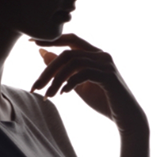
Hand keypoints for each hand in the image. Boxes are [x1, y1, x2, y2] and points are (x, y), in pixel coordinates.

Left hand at [30, 34, 147, 135]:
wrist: (126, 118)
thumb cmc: (103, 101)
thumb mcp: (77, 84)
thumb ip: (64, 71)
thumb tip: (43, 54)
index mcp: (95, 54)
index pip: (71, 39)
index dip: (52, 39)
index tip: (31, 43)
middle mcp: (101, 55)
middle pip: (68, 53)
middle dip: (48, 70)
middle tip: (35, 86)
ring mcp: (106, 64)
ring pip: (73, 63)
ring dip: (56, 80)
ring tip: (48, 96)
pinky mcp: (108, 76)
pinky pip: (83, 74)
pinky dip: (70, 83)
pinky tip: (63, 94)